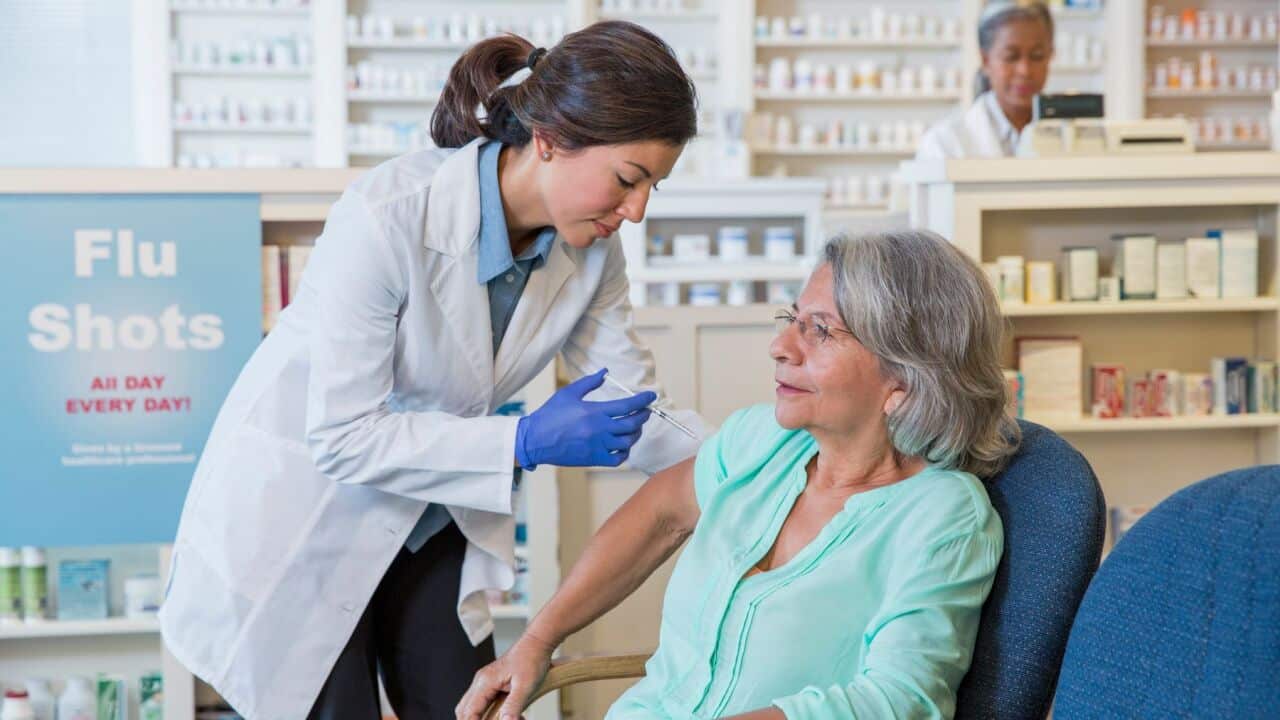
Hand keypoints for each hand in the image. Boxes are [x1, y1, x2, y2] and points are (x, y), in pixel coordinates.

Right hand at [456, 632, 554, 719]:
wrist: (537, 644)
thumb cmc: (532, 659)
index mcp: (485, 682)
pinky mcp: (492, 683)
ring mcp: (485, 682)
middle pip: (464, 710)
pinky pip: (483, 702)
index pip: (469, 711)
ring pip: (472, 706)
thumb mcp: (525, 686)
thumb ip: (513, 705)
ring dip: (482, 717)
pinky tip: (507, 716)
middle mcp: (481, 682)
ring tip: (502, 719)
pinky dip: (490, 713)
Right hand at [515, 369, 653, 468]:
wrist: (535, 439)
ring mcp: (597, 446)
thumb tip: (604, 372)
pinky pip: (617, 459)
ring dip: (636, 433)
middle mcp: (599, 429)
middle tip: (645, 411)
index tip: (651, 396)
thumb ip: (589, 382)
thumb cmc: (550, 415)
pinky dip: (624, 452)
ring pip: (627, 442)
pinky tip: (622, 445)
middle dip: (643, 416)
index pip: (627, 405)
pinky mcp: (593, 459)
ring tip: (635, 427)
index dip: (642, 400)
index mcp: (594, 411)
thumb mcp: (569, 393)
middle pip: (632, 424)